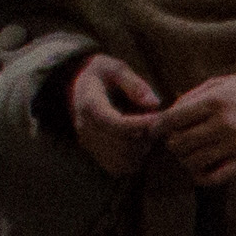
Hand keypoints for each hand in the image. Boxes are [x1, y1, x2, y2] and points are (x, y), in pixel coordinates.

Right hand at [67, 55, 167, 179]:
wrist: (78, 86)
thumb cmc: (102, 75)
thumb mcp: (116, 68)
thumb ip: (135, 84)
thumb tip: (155, 104)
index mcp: (89, 104)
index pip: (115, 124)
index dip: (140, 124)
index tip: (158, 116)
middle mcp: (85, 127)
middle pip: (122, 144)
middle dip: (144, 136)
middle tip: (153, 121)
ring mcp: (88, 143)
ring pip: (123, 159)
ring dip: (141, 149)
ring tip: (145, 131)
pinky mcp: (95, 154)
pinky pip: (119, 167)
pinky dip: (134, 159)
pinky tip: (138, 142)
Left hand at [157, 66, 235, 187]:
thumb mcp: (219, 82)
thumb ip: (192, 96)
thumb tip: (168, 112)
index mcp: (215, 102)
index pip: (173, 119)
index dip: (157, 126)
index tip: (153, 130)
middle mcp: (225, 124)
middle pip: (181, 142)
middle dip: (170, 143)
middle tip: (172, 141)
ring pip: (195, 160)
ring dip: (183, 159)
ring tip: (185, 153)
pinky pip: (217, 176)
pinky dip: (201, 177)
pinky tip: (198, 170)